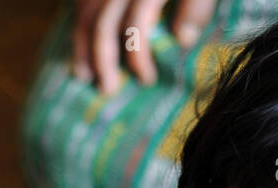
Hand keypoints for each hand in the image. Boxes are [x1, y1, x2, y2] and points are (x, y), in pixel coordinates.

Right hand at [71, 0, 217, 94]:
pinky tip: (82, 41)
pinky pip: (83, 2)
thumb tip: (182, 41)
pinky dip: (80, 22)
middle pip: (105, 22)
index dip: (139, 55)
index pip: (138, 22)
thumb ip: (196, 6)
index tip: (145, 79)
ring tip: (83, 75)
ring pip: (87, 12)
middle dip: (103, 59)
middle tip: (107, 89)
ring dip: (82, 45)